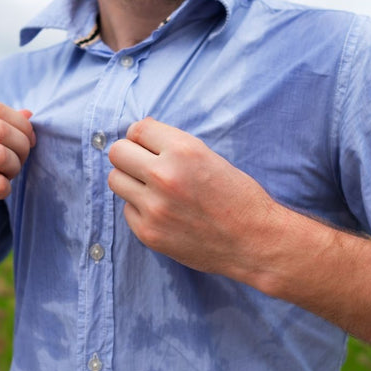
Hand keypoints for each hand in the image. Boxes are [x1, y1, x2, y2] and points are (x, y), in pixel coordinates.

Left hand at [108, 117, 282, 278]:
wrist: (254, 241)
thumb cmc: (239, 197)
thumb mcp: (210, 158)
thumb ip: (173, 147)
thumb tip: (138, 137)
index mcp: (184, 150)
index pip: (137, 129)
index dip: (142, 137)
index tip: (148, 146)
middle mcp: (165, 176)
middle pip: (117, 152)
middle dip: (129, 156)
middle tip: (144, 166)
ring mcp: (154, 207)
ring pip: (116, 180)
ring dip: (131, 181)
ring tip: (153, 190)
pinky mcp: (149, 233)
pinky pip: (128, 210)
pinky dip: (141, 209)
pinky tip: (164, 213)